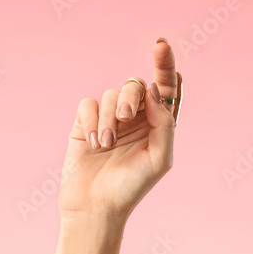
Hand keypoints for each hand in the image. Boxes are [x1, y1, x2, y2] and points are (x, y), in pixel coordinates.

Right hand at [58, 38, 179, 222]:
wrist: (96, 207)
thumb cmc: (131, 188)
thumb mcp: (159, 159)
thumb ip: (164, 123)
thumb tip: (153, 90)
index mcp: (158, 126)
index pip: (166, 89)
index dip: (165, 64)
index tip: (161, 45)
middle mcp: (135, 119)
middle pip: (135, 84)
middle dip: (129, 95)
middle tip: (123, 117)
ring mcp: (109, 120)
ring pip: (110, 94)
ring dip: (108, 118)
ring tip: (106, 145)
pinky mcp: (85, 124)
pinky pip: (88, 104)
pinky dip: (91, 122)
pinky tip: (93, 144)